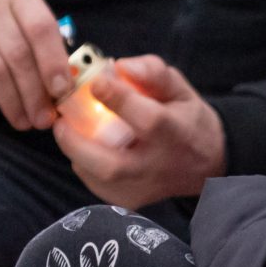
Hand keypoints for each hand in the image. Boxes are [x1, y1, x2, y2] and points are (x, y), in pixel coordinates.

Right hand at [0, 0, 75, 130]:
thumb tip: (61, 87)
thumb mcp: (20, 10)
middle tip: (43, 118)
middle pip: (18, 56)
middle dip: (34, 94)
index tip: (60, 91)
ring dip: (12, 103)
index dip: (53, 63)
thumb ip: (42, 40)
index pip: (40, 28)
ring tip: (24, 120)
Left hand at [53, 55, 227, 207]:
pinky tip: (86, 146)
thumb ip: (152, 73)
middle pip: (112, 165)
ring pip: (98, 178)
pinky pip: (95, 182)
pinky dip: (84, 162)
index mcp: (175, 133)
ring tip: (69, 129)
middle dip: (78, 143)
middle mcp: (158, 166)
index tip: (95, 82)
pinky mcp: (129, 200)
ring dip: (76, 151)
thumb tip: (120, 66)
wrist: (204, 166)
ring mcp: (142, 188)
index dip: (119, 99)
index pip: (147, 119)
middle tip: (60, 120)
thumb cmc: (188, 121)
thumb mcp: (180, 89)